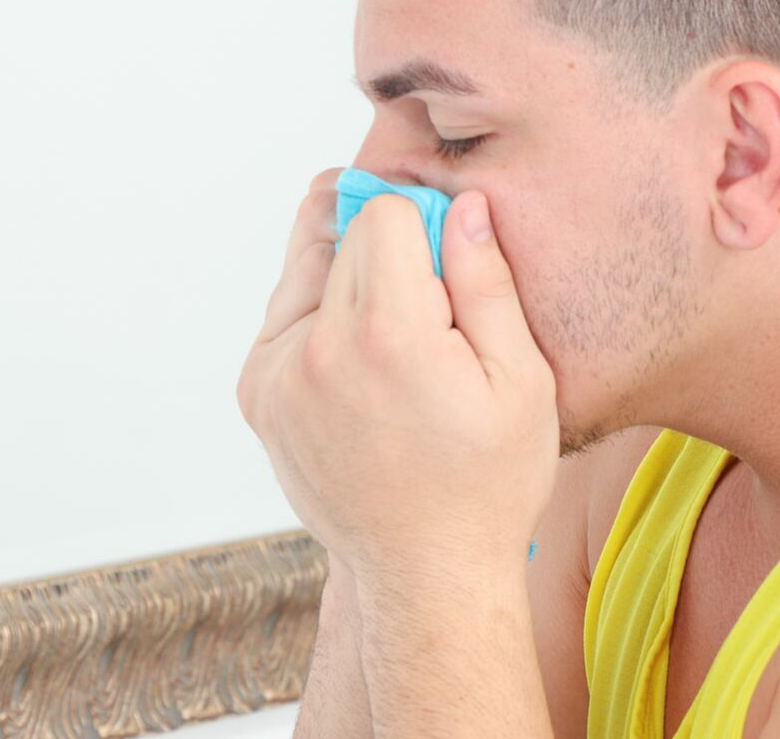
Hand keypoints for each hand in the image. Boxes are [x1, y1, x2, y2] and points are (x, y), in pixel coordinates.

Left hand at [237, 169, 559, 585]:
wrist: (426, 576)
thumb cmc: (489, 484)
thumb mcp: (522, 381)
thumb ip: (486, 282)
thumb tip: (461, 204)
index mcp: (388, 337)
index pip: (383, 211)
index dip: (426, 228)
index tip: (450, 275)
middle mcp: (316, 348)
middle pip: (344, 235)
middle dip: (391, 254)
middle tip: (432, 318)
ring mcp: (276, 374)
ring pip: (308, 267)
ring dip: (351, 279)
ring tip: (397, 341)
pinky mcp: (256, 394)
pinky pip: (287, 314)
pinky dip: (323, 317)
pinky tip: (367, 364)